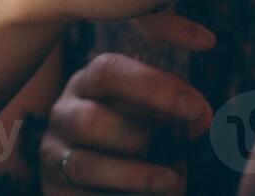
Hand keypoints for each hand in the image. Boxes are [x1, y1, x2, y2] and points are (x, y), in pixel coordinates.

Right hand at [40, 11, 213, 194]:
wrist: (110, 172)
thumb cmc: (142, 130)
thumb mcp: (159, 111)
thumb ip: (179, 108)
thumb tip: (202, 117)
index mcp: (92, 81)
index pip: (110, 71)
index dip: (154, 87)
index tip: (194, 107)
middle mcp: (65, 112)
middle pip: (90, 120)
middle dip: (141, 135)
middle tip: (180, 146)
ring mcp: (53, 153)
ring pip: (84, 165)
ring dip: (134, 175)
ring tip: (171, 179)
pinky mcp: (52, 190)